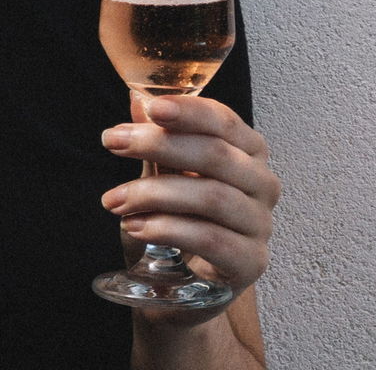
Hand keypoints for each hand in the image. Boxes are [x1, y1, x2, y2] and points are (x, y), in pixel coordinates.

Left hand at [101, 94, 280, 314]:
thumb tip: (136, 97)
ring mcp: (261, 223)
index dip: (187, 111)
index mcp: (248, 149)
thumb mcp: (166, 170)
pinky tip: (134, 225)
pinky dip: (166, 229)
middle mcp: (263, 182)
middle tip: (112, 142)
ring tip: (114, 198)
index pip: (223, 120)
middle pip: (215, 154)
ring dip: (153, 193)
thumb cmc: (183, 213)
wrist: (192, 279)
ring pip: (210, 196)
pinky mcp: (252, 262)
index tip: (149, 108)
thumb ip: (158, 136)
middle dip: (158, 144)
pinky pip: (210, 238)